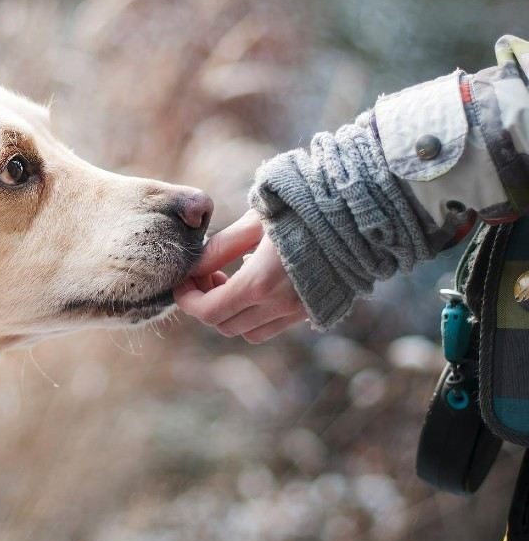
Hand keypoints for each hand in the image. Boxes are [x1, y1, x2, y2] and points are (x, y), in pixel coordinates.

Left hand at [176, 209, 307, 342]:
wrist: (358, 214)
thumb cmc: (302, 209)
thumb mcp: (254, 222)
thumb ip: (220, 248)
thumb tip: (193, 267)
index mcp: (260, 283)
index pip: (208, 311)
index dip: (187, 300)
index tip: (182, 281)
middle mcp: (279, 306)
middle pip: (224, 325)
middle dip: (206, 304)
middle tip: (206, 275)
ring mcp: (298, 312)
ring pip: (248, 332)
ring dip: (231, 313)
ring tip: (230, 279)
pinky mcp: (313, 311)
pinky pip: (273, 326)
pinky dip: (255, 315)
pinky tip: (257, 283)